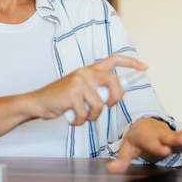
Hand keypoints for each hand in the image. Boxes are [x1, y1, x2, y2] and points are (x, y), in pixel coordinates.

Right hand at [28, 53, 147, 125]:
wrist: (38, 102)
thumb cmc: (60, 98)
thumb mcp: (78, 87)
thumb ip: (95, 87)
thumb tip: (114, 94)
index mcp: (88, 70)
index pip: (113, 59)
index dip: (130, 62)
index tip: (143, 67)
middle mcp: (84, 73)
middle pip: (113, 81)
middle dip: (116, 97)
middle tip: (110, 106)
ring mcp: (78, 83)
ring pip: (99, 105)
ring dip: (92, 116)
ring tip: (82, 116)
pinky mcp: (71, 95)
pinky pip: (85, 114)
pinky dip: (80, 121)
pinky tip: (72, 119)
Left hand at [105, 118, 181, 173]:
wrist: (144, 124)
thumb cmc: (136, 138)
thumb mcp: (127, 149)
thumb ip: (121, 161)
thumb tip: (110, 170)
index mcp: (147, 138)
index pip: (152, 144)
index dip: (157, 147)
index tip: (164, 150)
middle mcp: (161, 135)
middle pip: (170, 138)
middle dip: (177, 139)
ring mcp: (172, 136)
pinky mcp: (181, 138)